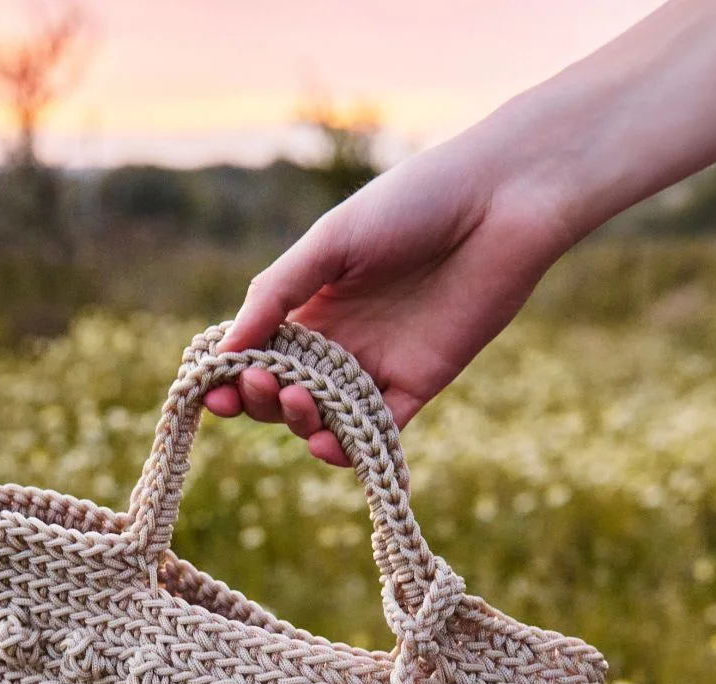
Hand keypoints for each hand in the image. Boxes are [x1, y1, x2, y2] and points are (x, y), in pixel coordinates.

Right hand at [204, 115, 577, 466]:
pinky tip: (326, 445)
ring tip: (300, 402)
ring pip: (325, 418)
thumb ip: (277, 294)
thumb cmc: (413, 203)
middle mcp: (340, 340)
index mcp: (312, 303)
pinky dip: (347, 448)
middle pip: (285, 391)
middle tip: (263, 384)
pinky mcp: (418, 386)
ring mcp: (378, 367)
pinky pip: (376, 433)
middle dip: (263, 398)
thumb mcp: (331, 241)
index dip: (233, 375)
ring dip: (300, 422)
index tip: (213, 388)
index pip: (258, 353)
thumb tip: (224, 350)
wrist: (501, 202)